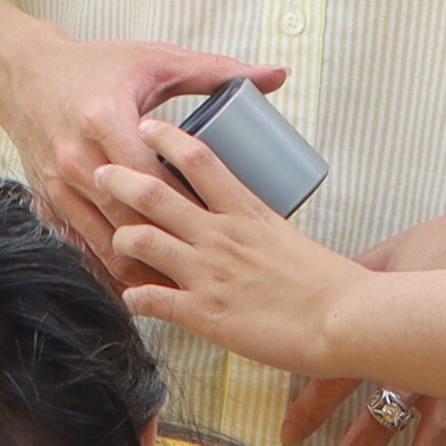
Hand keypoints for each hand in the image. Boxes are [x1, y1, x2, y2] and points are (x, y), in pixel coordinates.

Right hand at [0, 25, 278, 273]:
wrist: (26, 73)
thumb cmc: (97, 66)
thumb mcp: (156, 61)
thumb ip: (216, 71)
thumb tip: (276, 76)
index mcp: (105, 119)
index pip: (152, 177)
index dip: (186, 207)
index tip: (220, 228)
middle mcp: (77, 156)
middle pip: (127, 217)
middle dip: (165, 250)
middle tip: (205, 272)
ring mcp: (56, 182)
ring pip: (102, 239)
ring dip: (137, 268)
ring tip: (175, 288)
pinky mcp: (45, 198)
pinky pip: (78, 243)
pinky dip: (106, 264)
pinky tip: (132, 283)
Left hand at [93, 115, 379, 385]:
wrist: (346, 319)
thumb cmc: (330, 283)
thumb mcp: (289, 239)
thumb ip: (258, 229)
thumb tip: (246, 224)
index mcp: (246, 211)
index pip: (198, 158)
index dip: (165, 137)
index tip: (145, 126)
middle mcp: (220, 236)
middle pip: (154, 192)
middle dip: (118, 177)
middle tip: (99, 171)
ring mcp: (208, 273)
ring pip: (141, 239)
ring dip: (119, 236)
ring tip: (115, 238)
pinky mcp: (204, 314)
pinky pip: (150, 298)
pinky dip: (132, 294)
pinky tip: (129, 294)